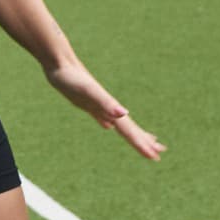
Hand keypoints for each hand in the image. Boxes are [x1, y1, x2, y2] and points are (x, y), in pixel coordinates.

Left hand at [43, 56, 165, 160]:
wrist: (59, 63)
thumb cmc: (72, 78)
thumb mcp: (88, 92)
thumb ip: (106, 103)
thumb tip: (124, 114)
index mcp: (110, 108)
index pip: (130, 131)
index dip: (142, 144)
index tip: (156, 157)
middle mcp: (107, 107)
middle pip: (130, 128)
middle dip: (144, 140)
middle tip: (160, 152)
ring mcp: (98, 105)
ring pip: (119, 123)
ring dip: (131, 132)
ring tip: (142, 137)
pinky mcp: (87, 103)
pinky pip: (102, 117)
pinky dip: (109, 123)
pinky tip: (108, 125)